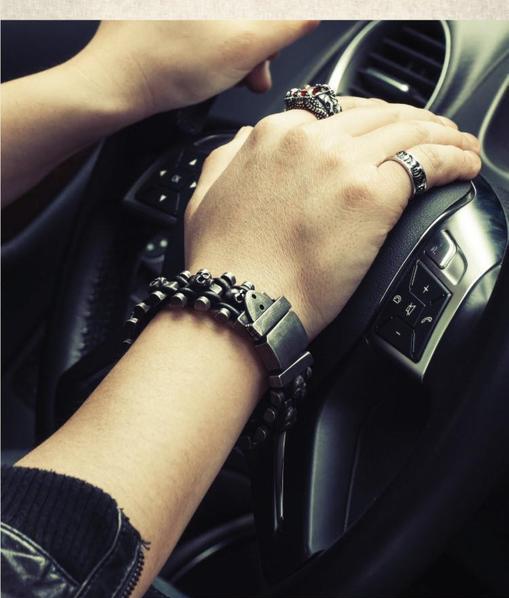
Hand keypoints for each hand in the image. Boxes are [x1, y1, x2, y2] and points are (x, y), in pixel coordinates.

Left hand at [70, 20, 317, 118]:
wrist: (116, 83)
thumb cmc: (168, 65)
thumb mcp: (245, 45)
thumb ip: (287, 25)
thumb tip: (311, 14)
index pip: (267, 8)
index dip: (280, 23)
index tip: (281, 41)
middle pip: (247, 9)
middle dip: (260, 37)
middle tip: (258, 68)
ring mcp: (174, 3)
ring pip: (226, 16)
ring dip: (241, 44)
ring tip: (239, 75)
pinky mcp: (161, 11)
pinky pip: (203, 20)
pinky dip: (217, 40)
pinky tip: (216, 66)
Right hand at [185, 98, 480, 339]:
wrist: (240, 301)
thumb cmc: (223, 261)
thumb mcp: (204, 194)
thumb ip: (227, 158)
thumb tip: (245, 141)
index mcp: (274, 136)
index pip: (335, 111)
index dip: (367, 119)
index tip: (382, 132)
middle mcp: (311, 140)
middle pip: (378, 115)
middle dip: (410, 120)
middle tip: (432, 132)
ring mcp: (343, 164)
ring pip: (408, 129)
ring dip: (441, 134)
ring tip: (459, 145)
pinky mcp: (373, 195)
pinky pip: (427, 161)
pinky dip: (454, 157)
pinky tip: (465, 163)